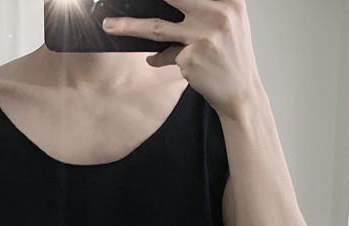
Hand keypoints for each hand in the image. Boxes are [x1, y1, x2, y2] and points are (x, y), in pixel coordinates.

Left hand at [101, 0, 264, 121]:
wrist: (240, 92)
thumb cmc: (230, 56)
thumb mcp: (228, 22)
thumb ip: (204, 7)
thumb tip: (167, 3)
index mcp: (229, 0)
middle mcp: (218, 13)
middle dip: (142, 1)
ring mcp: (203, 36)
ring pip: (156, 27)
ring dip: (128, 26)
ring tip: (109, 25)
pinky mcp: (191, 58)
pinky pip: (165, 55)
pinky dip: (158, 58)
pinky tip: (154, 60)